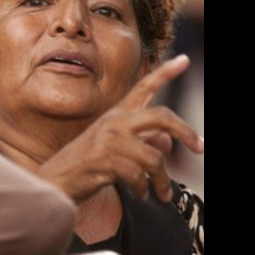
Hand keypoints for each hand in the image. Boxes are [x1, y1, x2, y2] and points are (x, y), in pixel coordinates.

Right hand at [38, 55, 203, 203]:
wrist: (54, 183)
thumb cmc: (84, 168)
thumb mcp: (114, 151)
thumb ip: (141, 143)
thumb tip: (168, 144)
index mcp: (115, 116)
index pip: (143, 89)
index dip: (165, 73)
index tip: (185, 60)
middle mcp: (113, 122)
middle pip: (161, 116)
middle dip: (186, 132)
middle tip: (200, 148)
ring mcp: (108, 139)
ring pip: (155, 158)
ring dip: (163, 181)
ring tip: (161, 193)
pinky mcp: (105, 159)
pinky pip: (140, 176)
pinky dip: (145, 189)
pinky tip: (141, 195)